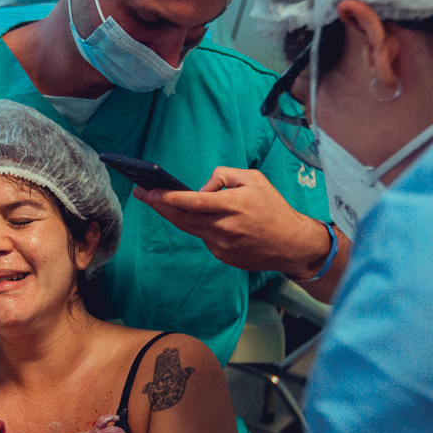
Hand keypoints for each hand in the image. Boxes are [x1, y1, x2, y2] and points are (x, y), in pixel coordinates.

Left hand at [133, 166, 329, 276]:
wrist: (292, 244)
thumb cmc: (273, 208)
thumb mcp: (254, 179)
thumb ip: (224, 176)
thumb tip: (201, 187)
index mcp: (234, 206)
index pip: (195, 202)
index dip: (170, 197)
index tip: (151, 192)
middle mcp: (225, 228)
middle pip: (183, 217)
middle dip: (159, 204)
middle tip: (141, 193)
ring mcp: (222, 245)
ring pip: (189, 228)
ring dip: (172, 214)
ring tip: (157, 201)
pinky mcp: (223, 256)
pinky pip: (204, 237)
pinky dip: (198, 226)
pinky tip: (197, 217)